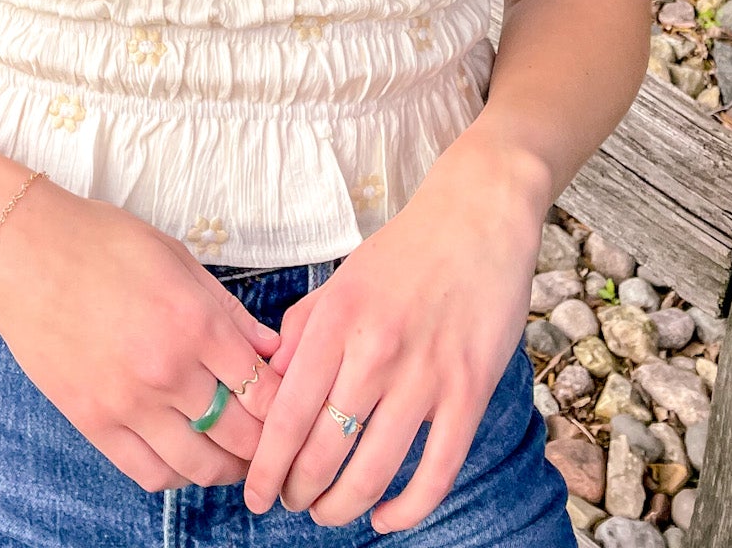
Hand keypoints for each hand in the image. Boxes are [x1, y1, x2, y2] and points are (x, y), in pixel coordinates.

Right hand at [0, 176, 287, 493]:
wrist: (25, 253)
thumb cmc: (103, 242)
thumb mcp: (177, 258)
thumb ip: (229, 310)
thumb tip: (272, 349)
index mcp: (195, 323)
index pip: (265, 390)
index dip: (287, 405)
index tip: (292, 406)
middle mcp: (168, 370)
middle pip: (241, 435)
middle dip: (267, 443)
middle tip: (274, 442)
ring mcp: (128, 403)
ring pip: (199, 465)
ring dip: (227, 469)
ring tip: (235, 459)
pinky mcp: (93, 422)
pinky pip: (148, 473)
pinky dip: (176, 475)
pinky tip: (185, 459)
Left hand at [242, 137, 549, 533]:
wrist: (478, 215)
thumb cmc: (405, 251)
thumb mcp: (340, 280)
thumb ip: (303, 330)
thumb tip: (269, 386)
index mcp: (337, 320)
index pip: (287, 414)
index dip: (266, 466)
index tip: (253, 493)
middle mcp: (375, 350)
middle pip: (324, 451)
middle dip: (299, 491)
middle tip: (291, 502)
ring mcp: (425, 375)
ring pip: (373, 470)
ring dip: (343, 505)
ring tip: (328, 512)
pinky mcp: (470, 392)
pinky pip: (436, 472)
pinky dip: (406, 508)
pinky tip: (385, 515)